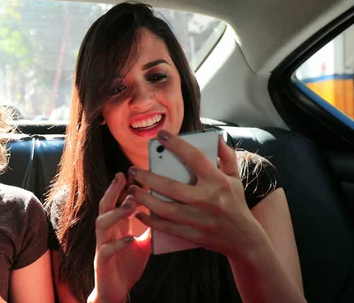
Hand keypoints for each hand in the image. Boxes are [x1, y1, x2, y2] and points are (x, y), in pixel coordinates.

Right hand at [88, 173, 150, 302]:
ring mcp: (102, 245)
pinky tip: (130, 239)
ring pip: (102, 223)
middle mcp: (107, 232)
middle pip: (105, 206)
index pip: (117, 201)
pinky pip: (107, 249)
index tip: (134, 174)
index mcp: (116, 226)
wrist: (115, 291)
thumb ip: (150, 229)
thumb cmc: (128, 265)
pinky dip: (119, 243)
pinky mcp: (102, 260)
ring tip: (130, 205)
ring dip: (116, 212)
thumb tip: (168, 213)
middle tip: (122, 176)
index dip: (123, 188)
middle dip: (112, 190)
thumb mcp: (144, 244)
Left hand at [130, 130, 266, 258]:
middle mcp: (207, 199)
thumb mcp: (235, 179)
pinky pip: (165, 227)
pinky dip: (149, 220)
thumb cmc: (236, 204)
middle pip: (170, 186)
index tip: (161, 134)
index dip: (177, 144)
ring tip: (132, 189)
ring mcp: (198, 219)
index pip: (195, 158)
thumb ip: (227, 157)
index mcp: (217, 182)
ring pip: (164, 208)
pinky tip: (138, 213)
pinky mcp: (192, 234)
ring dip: (144, 199)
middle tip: (133, 170)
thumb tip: (217, 137)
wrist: (243, 239)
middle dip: (147, 177)